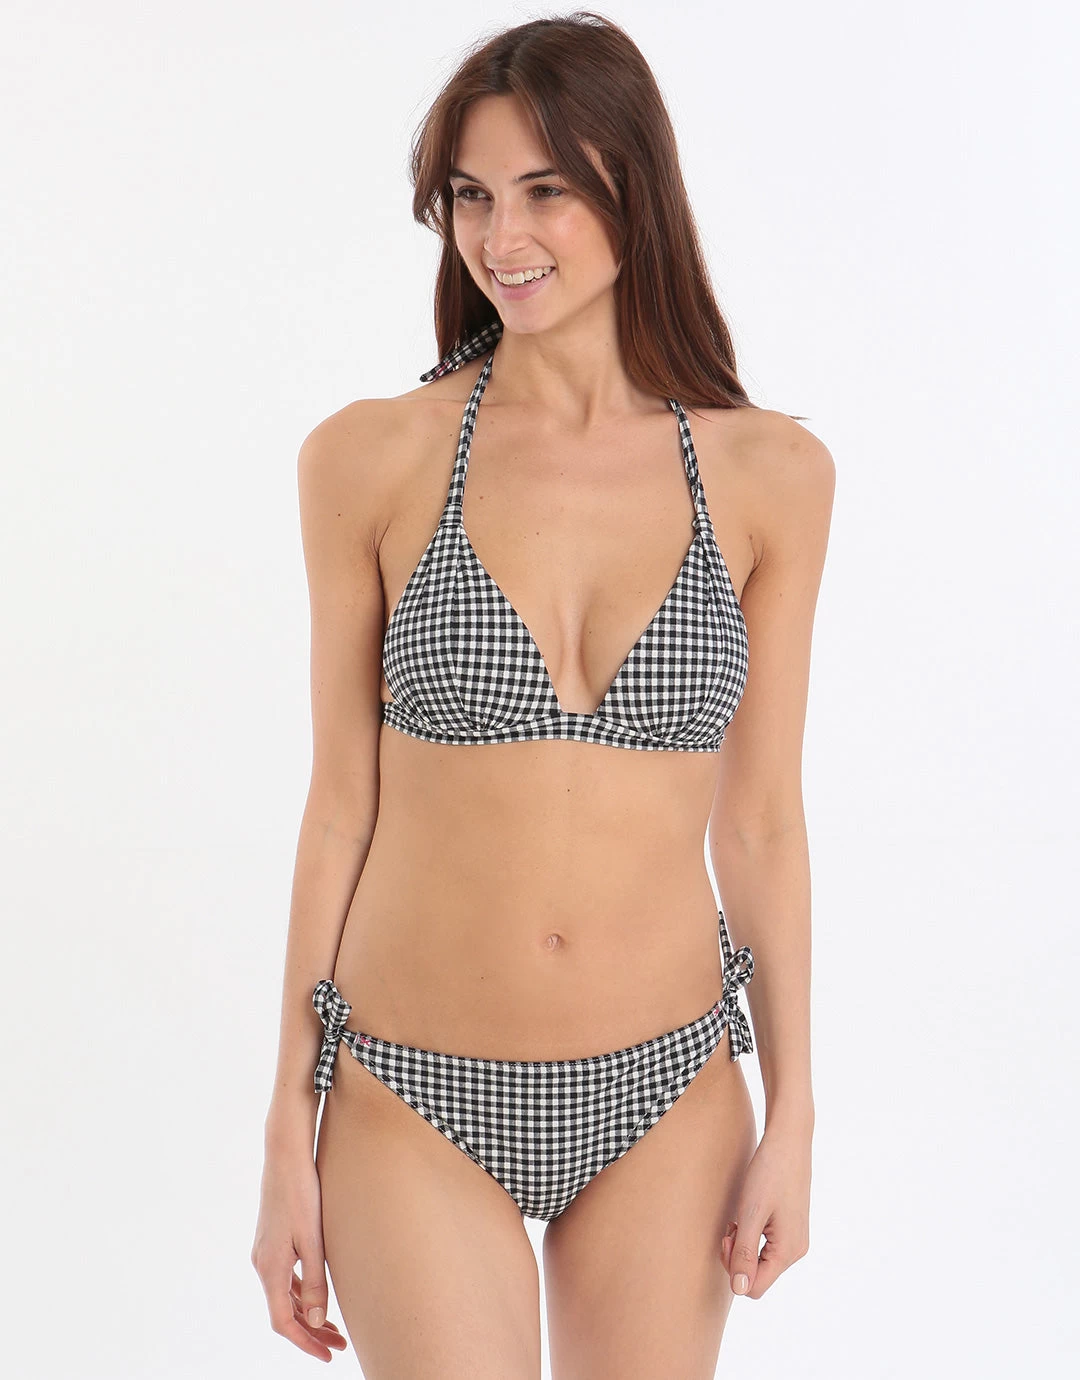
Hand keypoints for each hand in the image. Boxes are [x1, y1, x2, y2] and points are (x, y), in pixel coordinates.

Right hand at [251, 1150, 349, 1361]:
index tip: (328, 1355)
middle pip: (284, 1312)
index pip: (283, 1322)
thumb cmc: (301, 1192)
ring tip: (334, 1325)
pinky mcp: (272, 1240)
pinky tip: (318, 1293)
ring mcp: (265, 1252)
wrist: (285, 1154)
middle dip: (310, 1332)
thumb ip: (314, 1282)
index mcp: (270, 1268)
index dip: (305, 1343)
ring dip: (307, 1313)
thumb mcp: (313, 1239)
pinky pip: (284, 1278)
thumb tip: (314, 1322)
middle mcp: (262, 1264)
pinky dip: (300, 1293)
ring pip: (284, 1295)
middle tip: (339, 1345)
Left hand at [719, 1124, 811, 1298]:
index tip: (728, 1237)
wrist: (788, 1140)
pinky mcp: (792, 1227)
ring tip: (740, 1216)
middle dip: (737, 1256)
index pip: (754, 1287)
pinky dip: (753, 1234)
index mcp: (788, 1252)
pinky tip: (750, 1213)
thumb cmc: (768, 1173)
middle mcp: (796, 1250)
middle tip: (730, 1225)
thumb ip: (744, 1253)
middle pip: (758, 1276)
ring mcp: (796, 1238)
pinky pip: (767, 1245)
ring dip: (744, 1243)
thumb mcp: (750, 1213)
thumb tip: (740, 1289)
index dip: (733, 1269)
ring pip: (761, 1260)